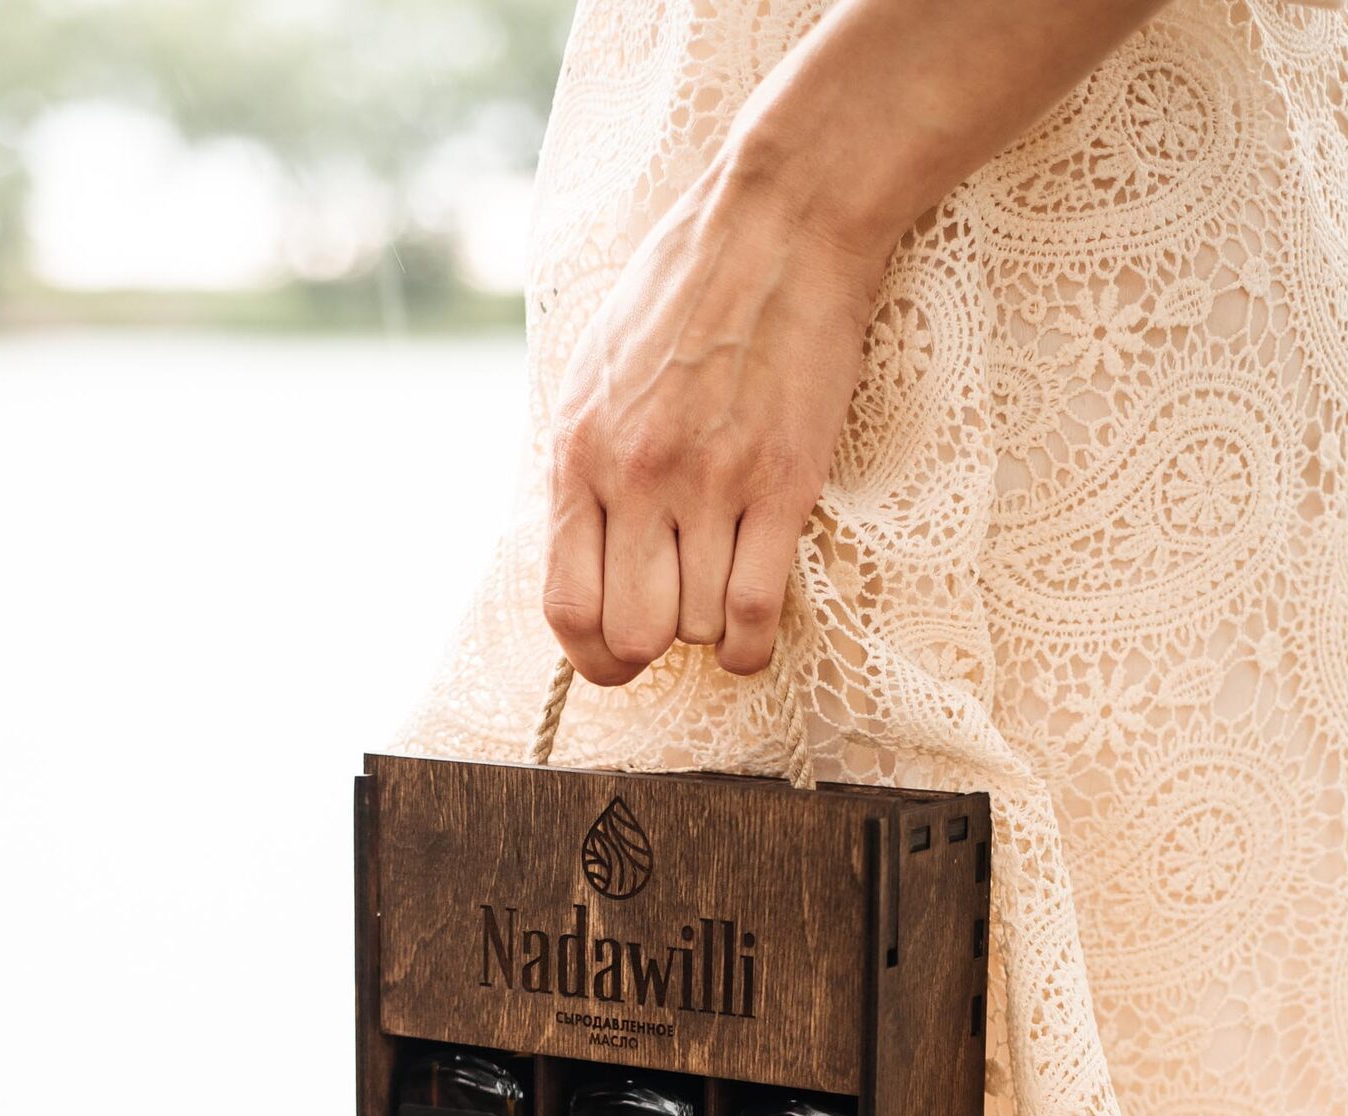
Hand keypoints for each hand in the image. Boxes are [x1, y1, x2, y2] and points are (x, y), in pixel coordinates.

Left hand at [542, 155, 881, 684]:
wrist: (779, 225)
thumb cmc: (686, 292)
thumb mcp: (596, 371)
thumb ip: (585, 464)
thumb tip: (586, 555)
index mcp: (580, 452)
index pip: (566, 605)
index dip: (590, 656)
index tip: (614, 658)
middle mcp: (638, 476)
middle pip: (632, 635)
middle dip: (649, 650)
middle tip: (672, 626)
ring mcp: (712, 484)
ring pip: (695, 628)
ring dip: (707, 628)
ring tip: (718, 590)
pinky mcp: (781, 485)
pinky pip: (755, 613)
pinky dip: (751, 644)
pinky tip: (750, 631)